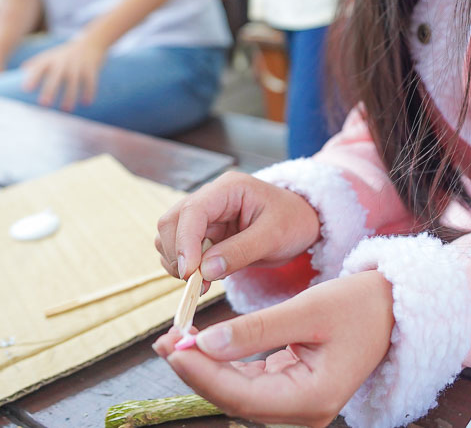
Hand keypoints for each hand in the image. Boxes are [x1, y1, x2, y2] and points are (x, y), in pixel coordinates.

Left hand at [20, 36, 106, 110]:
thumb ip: (36, 63)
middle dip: (50, 89)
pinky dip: (89, 92)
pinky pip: (90, 80)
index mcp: (51, 59)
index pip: (39, 68)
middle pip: (55, 76)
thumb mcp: (50, 55)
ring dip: (69, 95)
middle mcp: (63, 61)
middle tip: (44, 104)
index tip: (26, 89)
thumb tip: (21, 71)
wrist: (91, 42)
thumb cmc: (66, 54)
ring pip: (73, 80)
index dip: (33, 78)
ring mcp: (77, 64)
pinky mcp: (91, 67)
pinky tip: (87, 103)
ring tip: (66, 109)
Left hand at [153, 270, 394, 426]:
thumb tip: (205, 343)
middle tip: (165, 340)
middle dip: (197, 371)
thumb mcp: (308, 309)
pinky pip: (250, 382)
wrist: (393, 308)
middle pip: (236, 399)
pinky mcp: (292, 389)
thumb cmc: (359, 305)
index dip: (203, 373)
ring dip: (206, 368)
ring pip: (239, 392)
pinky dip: (225, 365)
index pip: (242, 394)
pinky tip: (201, 345)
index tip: (173, 346)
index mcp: (313, 399)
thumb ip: (256, 329)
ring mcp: (298, 403)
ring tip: (174, 340)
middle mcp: (305, 411)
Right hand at [155, 172, 320, 285]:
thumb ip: (240, 252)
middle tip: (198, 282)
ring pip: (169, 238)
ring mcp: (204, 217)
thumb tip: (205, 271)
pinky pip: (180, 251)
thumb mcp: (274, 237)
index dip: (184, 242)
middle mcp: (210, 199)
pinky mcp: (203, 234)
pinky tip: (207, 278)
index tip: (189, 272)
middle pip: (171, 223)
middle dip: (178, 254)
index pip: (192, 211)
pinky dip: (185, 268)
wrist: (301, 222)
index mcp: (228, 189)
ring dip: (178, 263)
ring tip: (205, 281)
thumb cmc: (293, 222)